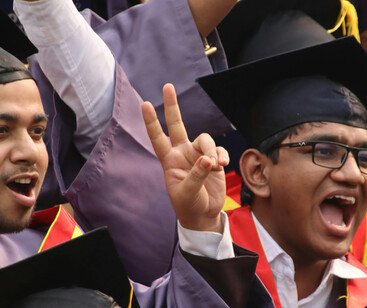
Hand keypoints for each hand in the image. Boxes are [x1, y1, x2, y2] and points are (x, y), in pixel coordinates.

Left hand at [142, 83, 228, 232]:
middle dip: (172, 106)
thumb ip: (196, 175)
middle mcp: (183, 153)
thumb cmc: (189, 205)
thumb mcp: (187, 193)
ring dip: (211, 150)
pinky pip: (220, 150)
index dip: (151, 122)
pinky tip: (222, 166)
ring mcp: (199, 155)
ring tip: (214, 165)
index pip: (158, 138)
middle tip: (167, 86)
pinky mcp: (214, 160)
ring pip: (205, 139)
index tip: (144, 104)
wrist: (204, 215)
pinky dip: (222, 156)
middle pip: (177, 124)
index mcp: (170, 160)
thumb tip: (207, 159)